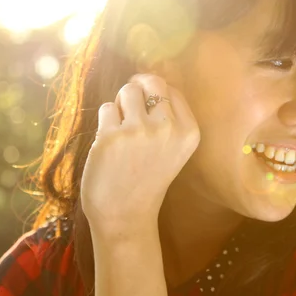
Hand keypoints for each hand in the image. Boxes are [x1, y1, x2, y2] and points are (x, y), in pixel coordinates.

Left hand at [80, 74, 199, 236]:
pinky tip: (109, 143)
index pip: (172, 90)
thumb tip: (145, 80)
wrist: (126, 215)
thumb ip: (169, 117)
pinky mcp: (111, 136)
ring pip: (127, 91)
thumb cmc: (148, 179)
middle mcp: (168, 128)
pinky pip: (106, 108)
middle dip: (138, 88)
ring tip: (120, 128)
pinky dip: (105, 121)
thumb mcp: (174, 148)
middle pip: (152, 82)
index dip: (155, 92)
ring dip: (120, 104)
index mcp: (189, 131)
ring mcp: (139, 131)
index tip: (146, 106)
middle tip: (130, 107)